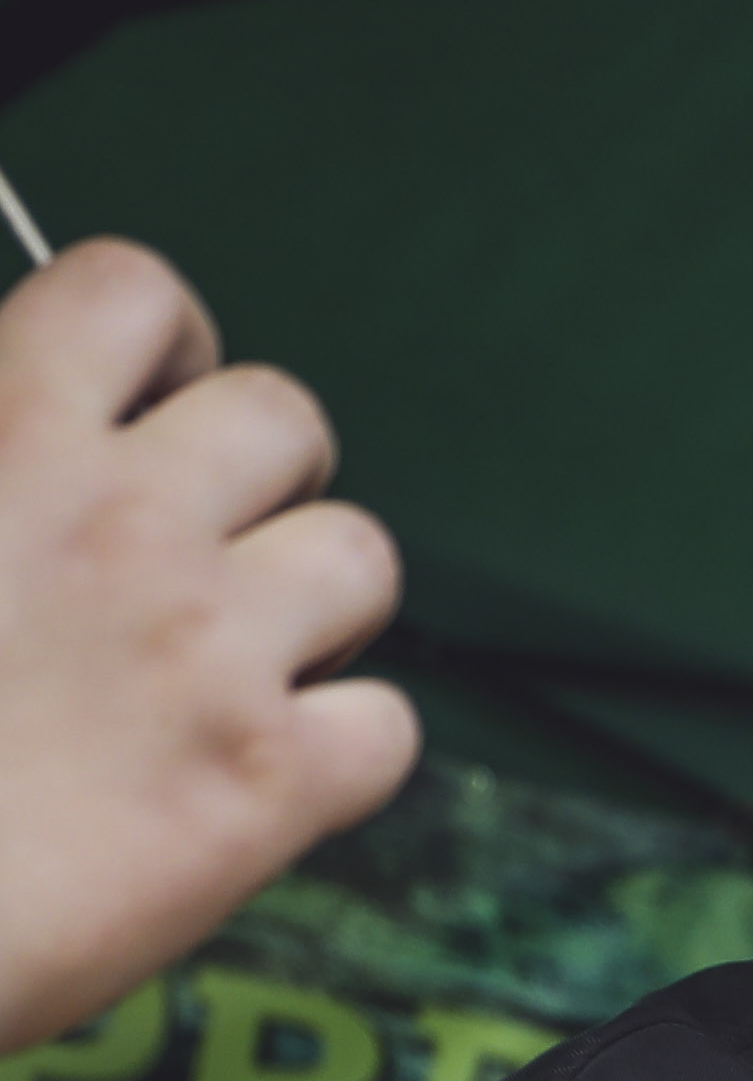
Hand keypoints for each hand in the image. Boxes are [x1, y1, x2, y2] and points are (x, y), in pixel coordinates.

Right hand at [0, 242, 414, 1050]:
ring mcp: (212, 653)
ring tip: (230, 651)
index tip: (134, 404)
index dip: (155, 342)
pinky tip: (253, 768)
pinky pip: (386, 727)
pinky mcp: (266, 786)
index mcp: (4, 437)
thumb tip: (19, 435)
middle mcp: (126, 524)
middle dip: (253, 471)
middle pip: (284, 417)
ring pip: (361, 558)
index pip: (130, 294)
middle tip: (193, 542)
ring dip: (311, 597)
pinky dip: (337, 747)